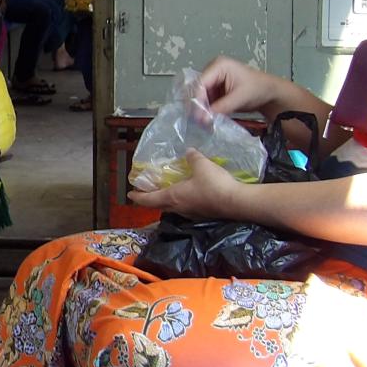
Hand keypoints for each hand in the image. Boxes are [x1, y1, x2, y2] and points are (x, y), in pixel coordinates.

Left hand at [129, 149, 244, 218]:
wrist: (236, 202)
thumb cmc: (214, 184)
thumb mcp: (202, 165)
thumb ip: (193, 157)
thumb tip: (188, 152)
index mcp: (173, 197)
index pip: (149, 199)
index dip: (138, 196)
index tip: (130, 194)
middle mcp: (179, 208)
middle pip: (159, 205)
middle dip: (150, 199)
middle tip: (146, 192)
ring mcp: (191, 214)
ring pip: (173, 208)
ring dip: (166, 201)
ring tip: (166, 191)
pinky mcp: (203, 214)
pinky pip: (186, 208)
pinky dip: (181, 201)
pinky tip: (188, 194)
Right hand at [199, 55, 280, 115]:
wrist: (268, 92)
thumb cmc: (257, 89)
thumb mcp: (239, 98)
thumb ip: (221, 108)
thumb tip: (203, 118)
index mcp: (219, 65)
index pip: (200, 83)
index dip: (197, 100)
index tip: (198, 117)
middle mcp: (212, 69)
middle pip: (197, 88)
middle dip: (198, 105)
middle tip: (199, 122)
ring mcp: (213, 79)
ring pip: (200, 96)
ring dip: (201, 108)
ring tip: (203, 122)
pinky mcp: (214, 88)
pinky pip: (205, 99)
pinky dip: (206, 109)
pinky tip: (208, 118)